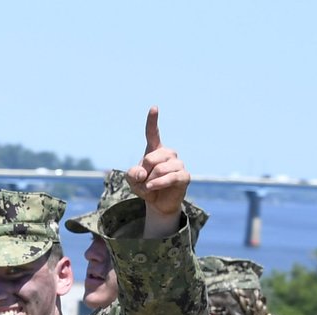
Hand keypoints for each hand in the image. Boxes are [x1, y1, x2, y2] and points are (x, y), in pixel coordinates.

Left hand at [126, 109, 189, 236]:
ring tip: (149, 187)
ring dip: (150, 181)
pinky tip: (152, 187)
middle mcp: (168, 154)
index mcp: (155, 150)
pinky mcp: (184, 176)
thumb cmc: (146, 187)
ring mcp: (178, 164)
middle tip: (143, 181)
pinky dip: (158, 183)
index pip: (153, 133)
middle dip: (143, 172)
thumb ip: (132, 174)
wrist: (158, 203)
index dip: (152, 121)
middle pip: (150, 157)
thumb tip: (142, 173)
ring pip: (160, 169)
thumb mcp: (132, 181)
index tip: (154, 108)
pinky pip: (170, 177)